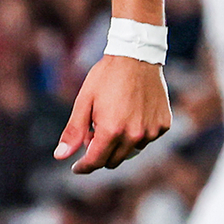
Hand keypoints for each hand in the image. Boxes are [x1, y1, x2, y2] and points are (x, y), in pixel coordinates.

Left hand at [55, 55, 170, 173]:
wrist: (137, 56)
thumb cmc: (106, 77)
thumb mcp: (84, 101)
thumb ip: (74, 131)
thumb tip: (60, 156)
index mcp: (111, 130)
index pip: (95, 161)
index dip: (83, 166)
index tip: (76, 167)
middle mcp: (134, 135)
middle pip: (113, 161)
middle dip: (100, 153)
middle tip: (94, 134)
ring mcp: (151, 131)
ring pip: (131, 151)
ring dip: (120, 143)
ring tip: (114, 119)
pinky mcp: (164, 125)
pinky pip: (147, 138)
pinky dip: (137, 133)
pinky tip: (132, 114)